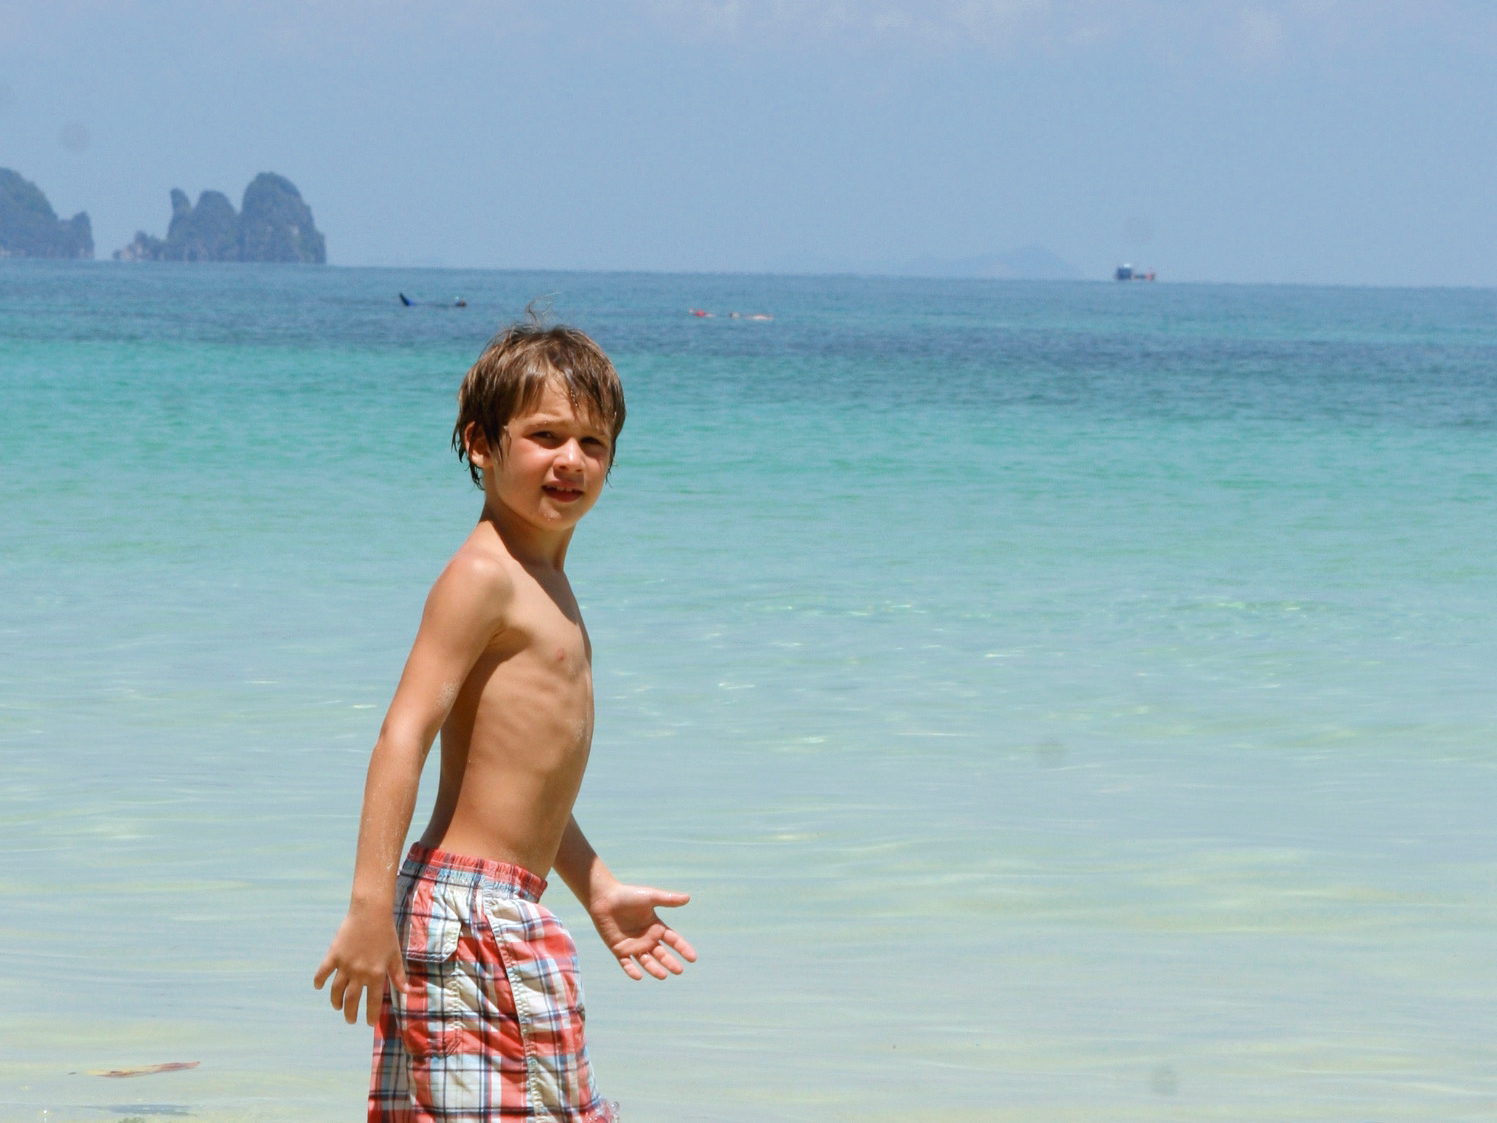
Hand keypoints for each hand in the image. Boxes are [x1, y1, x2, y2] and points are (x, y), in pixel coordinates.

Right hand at [313, 905, 407, 1024]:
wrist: (371, 913)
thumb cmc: (386, 933)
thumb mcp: (395, 955)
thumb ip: (398, 975)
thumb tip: (407, 992)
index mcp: (376, 974)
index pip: (372, 1001)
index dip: (370, 1014)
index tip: (368, 1023)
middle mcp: (359, 973)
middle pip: (352, 999)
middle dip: (350, 1013)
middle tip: (350, 1020)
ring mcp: (345, 965)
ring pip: (337, 990)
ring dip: (336, 1001)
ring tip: (337, 1007)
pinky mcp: (334, 955)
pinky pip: (323, 971)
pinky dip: (319, 980)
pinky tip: (318, 987)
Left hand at [588, 882, 696, 979]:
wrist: (605, 898)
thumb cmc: (628, 895)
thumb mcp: (651, 896)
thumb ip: (668, 899)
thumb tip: (688, 898)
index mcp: (656, 927)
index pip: (673, 940)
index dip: (683, 949)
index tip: (693, 958)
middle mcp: (647, 938)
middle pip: (662, 954)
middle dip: (670, 962)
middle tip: (679, 971)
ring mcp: (633, 945)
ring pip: (646, 961)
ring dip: (654, 969)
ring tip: (663, 976)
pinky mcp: (619, 949)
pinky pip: (626, 963)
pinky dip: (632, 970)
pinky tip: (639, 976)